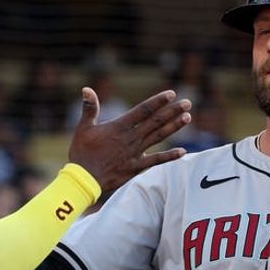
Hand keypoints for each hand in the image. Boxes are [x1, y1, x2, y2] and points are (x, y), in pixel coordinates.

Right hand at [68, 88, 190, 195]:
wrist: (83, 180)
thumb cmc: (81, 153)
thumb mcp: (84, 128)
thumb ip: (89, 108)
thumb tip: (87, 89)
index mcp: (119, 127)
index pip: (142, 110)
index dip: (157, 101)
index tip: (171, 94)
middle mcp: (130, 138)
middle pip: (155, 121)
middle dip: (172, 111)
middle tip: (187, 102)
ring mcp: (135, 153)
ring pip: (158, 136)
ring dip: (174, 127)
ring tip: (187, 117)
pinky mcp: (135, 167)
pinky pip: (156, 161)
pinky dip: (169, 156)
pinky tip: (182, 152)